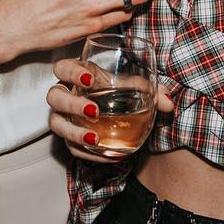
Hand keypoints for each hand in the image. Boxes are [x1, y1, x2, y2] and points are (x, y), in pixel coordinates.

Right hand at [47, 57, 174, 162]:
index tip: (89, 80)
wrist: (120, 114)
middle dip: (71, 103)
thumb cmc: (122, 92)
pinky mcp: (70, 139)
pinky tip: (107, 155)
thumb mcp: (136, 88)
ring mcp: (65, 118)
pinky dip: (87, 153)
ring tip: (94, 138)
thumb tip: (168, 103)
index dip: (71, 72)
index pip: (63, 68)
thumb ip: (153, 92)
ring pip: (56, 124)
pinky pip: (71, 147)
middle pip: (54, 96)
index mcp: (80, 75)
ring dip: (73, 132)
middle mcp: (67, 95)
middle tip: (93, 111)